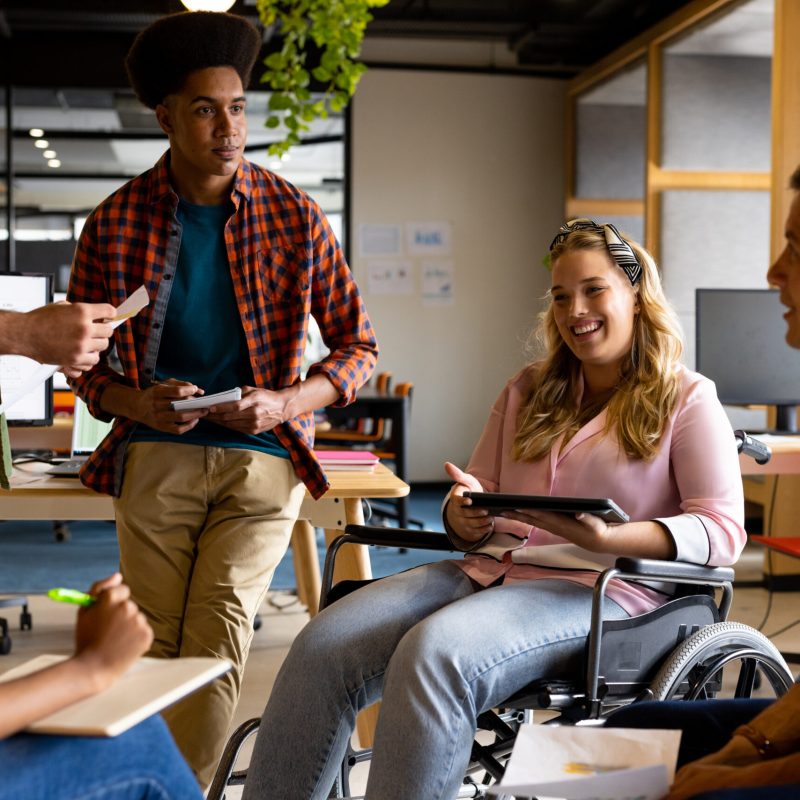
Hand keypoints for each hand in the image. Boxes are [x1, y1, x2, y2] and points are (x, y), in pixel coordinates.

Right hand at [18, 302, 115, 376]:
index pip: (110, 311)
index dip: (110, 314)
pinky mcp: (75, 359)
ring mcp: (81, 345)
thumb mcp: (62, 307)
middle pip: (109, 332)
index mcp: (81, 312)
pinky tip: (80, 354)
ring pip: (103, 348)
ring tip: (85, 343)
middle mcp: (84, 329)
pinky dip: (88, 359)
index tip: (107, 317)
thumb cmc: (40, 320)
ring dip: (96, 346)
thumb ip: (80, 310)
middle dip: (102, 331)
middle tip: (94, 332)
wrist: (23, 334)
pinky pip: (93, 362)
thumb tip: (96, 314)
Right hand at [74, 573, 152, 690]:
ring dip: (129, 626)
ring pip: (136, 618)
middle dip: (121, 616)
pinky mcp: (147, 635)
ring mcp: (138, 621)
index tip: (108, 613)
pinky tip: (124, 646)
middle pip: (129, 605)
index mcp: (110, 598)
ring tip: (115, 641)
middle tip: (108, 632)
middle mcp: (127, 607)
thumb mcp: (84, 611)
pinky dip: (136, 637)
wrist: (93, 669)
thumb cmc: (86, 639)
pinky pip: (143, 630)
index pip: (121, 590)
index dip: (114, 602)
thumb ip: (99, 588)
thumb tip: (118, 575)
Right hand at [133, 378, 207, 433]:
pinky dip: (189, 426)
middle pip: (180, 404)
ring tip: (203, 412)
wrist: (138, 406)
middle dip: (195, 404)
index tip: (195, 390)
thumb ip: (182, 384)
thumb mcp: (165, 384)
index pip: (176, 391)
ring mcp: (158, 417)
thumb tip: (199, 391)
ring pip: (180, 417)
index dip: (189, 390)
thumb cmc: (155, 393)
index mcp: (157, 392)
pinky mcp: (161, 427)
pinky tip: (194, 420)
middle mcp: (156, 405)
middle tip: (204, 403)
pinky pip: (178, 429)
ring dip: (195, 415)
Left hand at [205, 385, 287, 433]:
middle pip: (230, 417)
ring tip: (210, 418)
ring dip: (219, 422)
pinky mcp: (254, 431)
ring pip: (231, 425)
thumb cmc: (266, 396)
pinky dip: (227, 425)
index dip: (221, 408)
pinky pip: (236, 429)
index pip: (234, 406)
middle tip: (204, 414)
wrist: (282, 408)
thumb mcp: (253, 390)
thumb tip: (222, 398)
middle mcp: (254, 414)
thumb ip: (238, 393)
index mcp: (254, 401)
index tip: (209, 408)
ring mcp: (254, 424)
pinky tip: (220, 422)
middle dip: (215, 416)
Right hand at [444, 462, 494, 542]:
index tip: (470, 500)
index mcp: (455, 499)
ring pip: (471, 524)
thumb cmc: (470, 490)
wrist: (474, 503)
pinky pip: (476, 531)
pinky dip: (483, 529)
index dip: (462, 502)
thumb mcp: (466, 480)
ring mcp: (463, 521)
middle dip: (475, 513)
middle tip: (485, 510)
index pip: (456, 501)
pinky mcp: (470, 529)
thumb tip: (446, 464)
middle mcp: (457, 511)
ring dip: (481, 522)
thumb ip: (458, 474)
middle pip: (465, 514)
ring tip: (490, 518)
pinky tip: (489, 525)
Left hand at [499, 508, 613, 552]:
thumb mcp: (596, 525)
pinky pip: (536, 522)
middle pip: (533, 519)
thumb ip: (588, 519)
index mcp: (563, 524)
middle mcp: (555, 527)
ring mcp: (553, 527)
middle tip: (503, 509)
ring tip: (505, 511)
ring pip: (532, 521)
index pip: (544, 516)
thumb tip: (579, 514)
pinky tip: (518, 514)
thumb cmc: (597, 531)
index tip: (519, 506)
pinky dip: (526, 517)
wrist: (598, 542)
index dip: (531, 511)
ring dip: (519, 517)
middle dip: (518, 514)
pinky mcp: (553, 527)